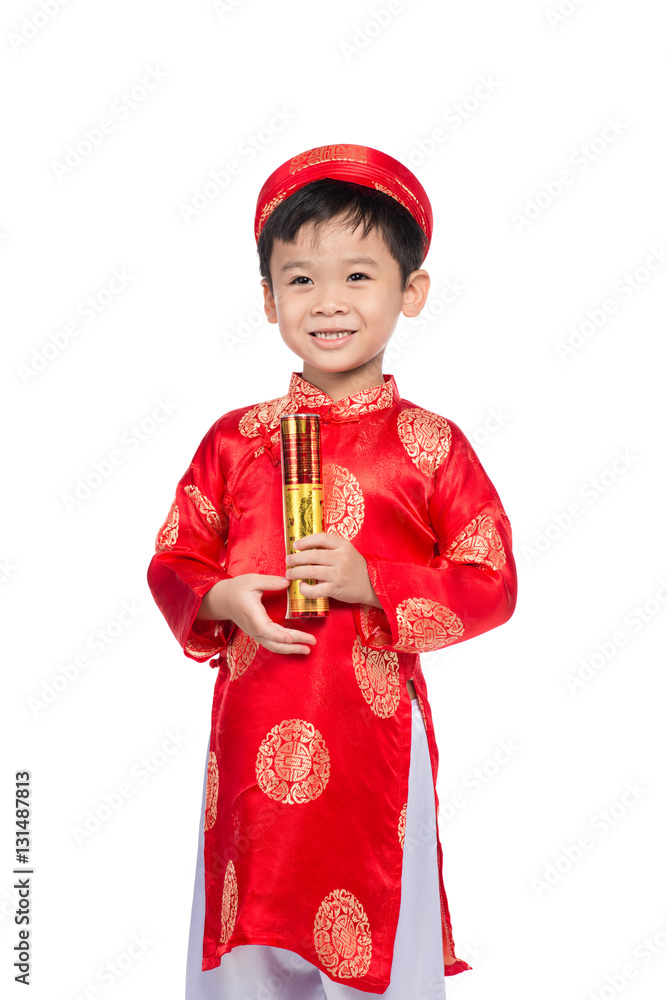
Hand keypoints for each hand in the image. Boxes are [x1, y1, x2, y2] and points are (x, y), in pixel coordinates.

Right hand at [197, 575, 316, 654]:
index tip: (291, 638)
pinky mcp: (258, 633)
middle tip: (311, 643)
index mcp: (252, 615)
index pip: (265, 629)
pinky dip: (285, 646)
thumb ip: (271, 581)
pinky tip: (297, 644)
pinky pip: (272, 643)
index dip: (278, 635)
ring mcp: (256, 633)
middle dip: (293, 645)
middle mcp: (254, 628)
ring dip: (291, 649)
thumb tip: (288, 582)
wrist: (223, 599)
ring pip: (274, 646)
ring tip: (307, 649)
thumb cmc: (237, 589)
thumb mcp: (252, 580)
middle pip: (274, 642)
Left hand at [285, 531, 381, 606]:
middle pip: (312, 555)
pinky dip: (305, 589)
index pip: (322, 538)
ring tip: (289, 573)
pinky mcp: (336, 589)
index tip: (295, 545)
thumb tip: (305, 547)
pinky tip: (302, 586)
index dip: (306, 540)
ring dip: (296, 572)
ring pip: (311, 571)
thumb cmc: (355, 567)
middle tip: (288, 561)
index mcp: (344, 546)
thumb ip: (331, 548)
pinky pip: (315, 590)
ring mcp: (338, 574)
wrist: (372, 585)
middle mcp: (341, 558)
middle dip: (296, 558)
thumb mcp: (347, 551)